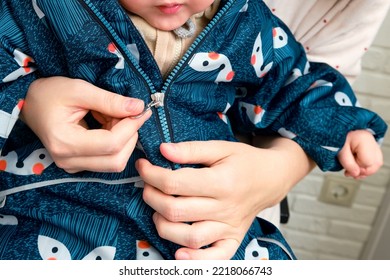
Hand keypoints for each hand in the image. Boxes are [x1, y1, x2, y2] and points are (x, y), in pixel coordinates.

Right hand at [21, 77, 150, 172]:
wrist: (30, 104)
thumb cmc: (50, 93)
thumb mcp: (79, 90)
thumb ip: (110, 100)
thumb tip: (139, 108)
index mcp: (64, 142)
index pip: (111, 144)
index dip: (131, 127)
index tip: (141, 111)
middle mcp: (68, 161)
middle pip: (116, 159)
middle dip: (129, 135)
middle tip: (127, 113)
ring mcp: (73, 166)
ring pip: (115, 162)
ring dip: (124, 140)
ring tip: (114, 117)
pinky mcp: (79, 166)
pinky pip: (107, 161)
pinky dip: (116, 144)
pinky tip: (108, 126)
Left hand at [136, 138, 313, 258]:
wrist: (272, 178)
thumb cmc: (245, 161)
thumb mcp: (221, 147)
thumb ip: (191, 150)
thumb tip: (163, 150)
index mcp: (222, 182)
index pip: (175, 183)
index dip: (151, 175)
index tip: (143, 166)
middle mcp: (226, 208)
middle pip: (177, 210)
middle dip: (152, 197)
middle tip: (147, 186)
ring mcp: (230, 226)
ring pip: (190, 237)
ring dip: (164, 226)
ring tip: (158, 212)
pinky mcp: (233, 238)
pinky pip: (215, 257)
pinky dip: (195, 261)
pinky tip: (179, 253)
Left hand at [338, 130, 382, 178]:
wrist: (333, 128)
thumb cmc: (336, 137)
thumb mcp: (339, 151)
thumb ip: (348, 163)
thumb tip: (356, 174)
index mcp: (364, 139)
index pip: (368, 162)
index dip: (358, 169)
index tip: (347, 171)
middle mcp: (371, 140)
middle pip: (376, 163)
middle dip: (364, 171)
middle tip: (349, 172)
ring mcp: (372, 142)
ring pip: (376, 162)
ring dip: (364, 169)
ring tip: (351, 169)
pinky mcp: (370, 146)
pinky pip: (373, 159)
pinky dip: (365, 164)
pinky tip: (355, 165)